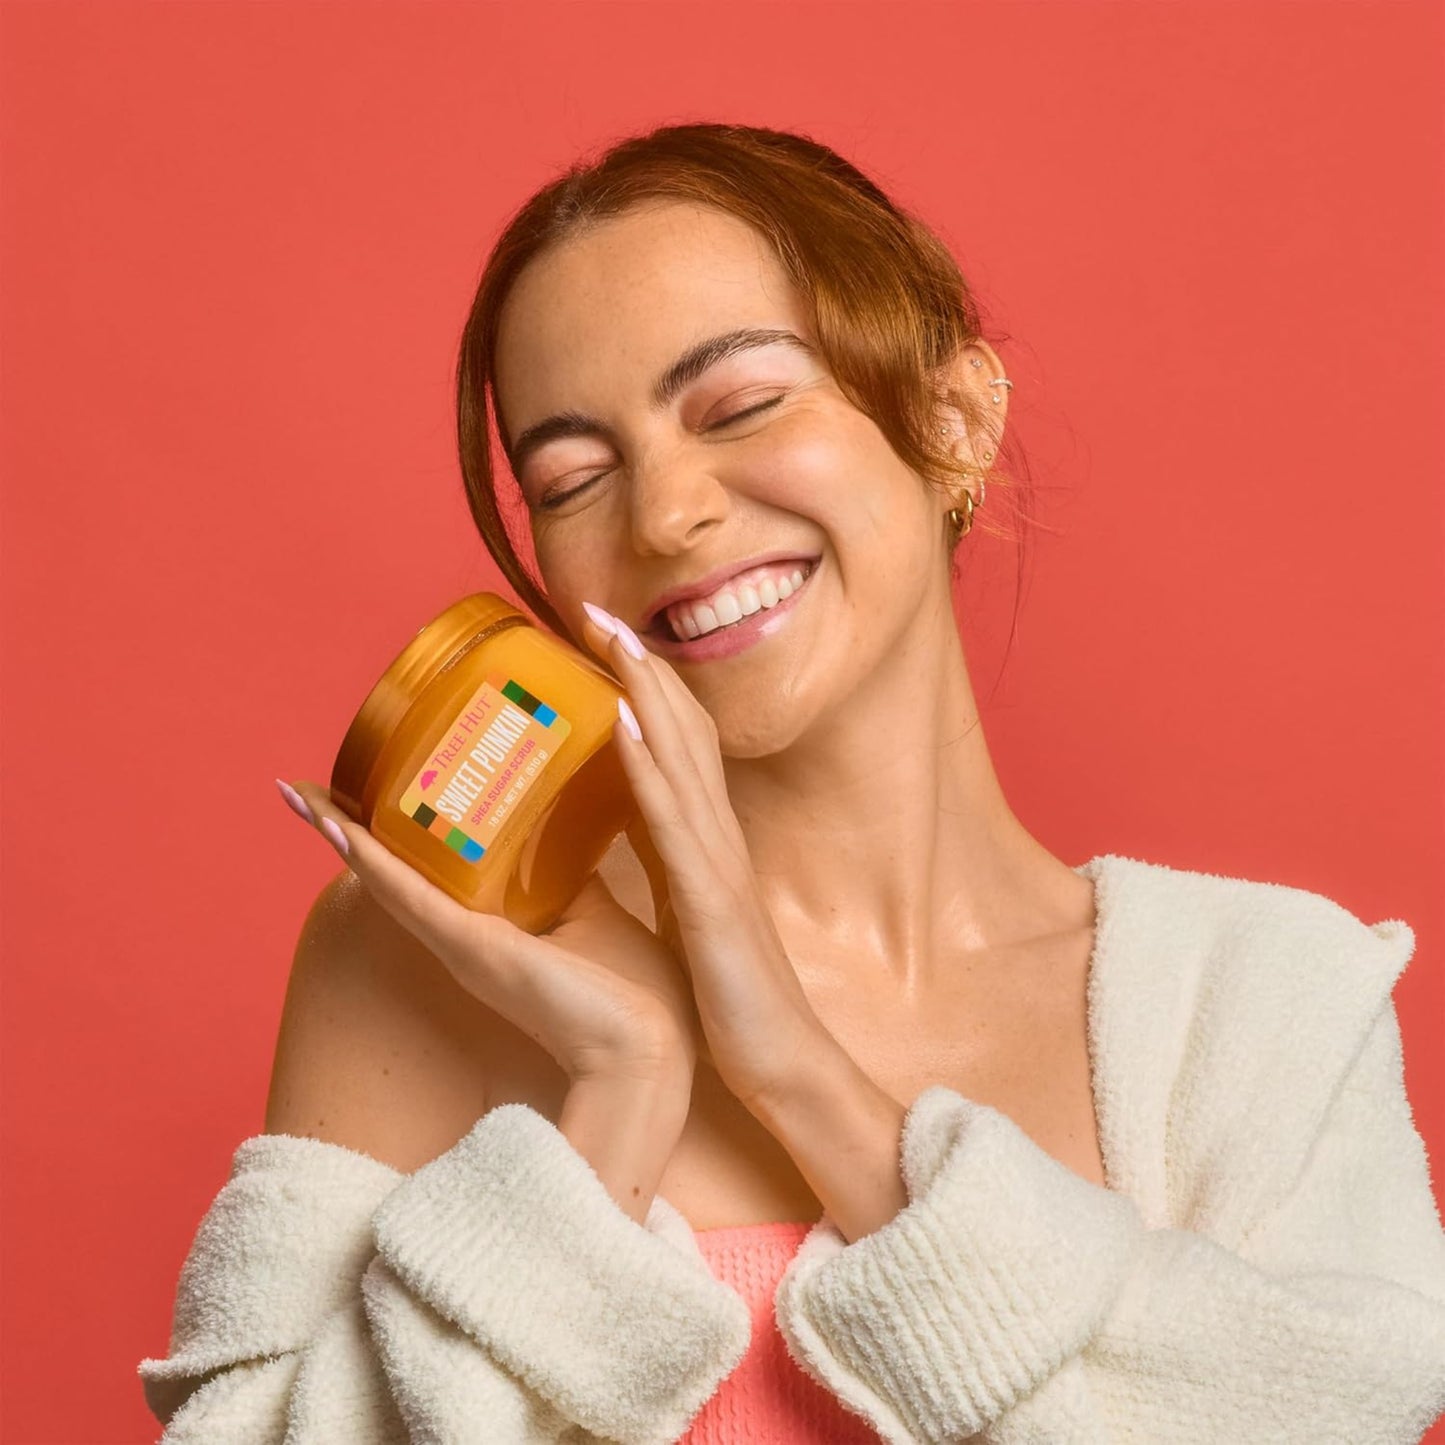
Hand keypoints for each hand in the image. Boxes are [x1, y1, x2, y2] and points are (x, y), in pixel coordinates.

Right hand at [275, 778, 699, 1091]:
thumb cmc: (632, 992)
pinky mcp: (465, 948)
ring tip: (299, 791)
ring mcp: (459, 941)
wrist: (642, 1050)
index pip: (437, 866)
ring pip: (387, 877)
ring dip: (343, 833)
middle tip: (311, 786)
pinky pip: (403, 893)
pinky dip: (367, 857)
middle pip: (400, 871)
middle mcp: (466, 934)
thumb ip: (574, 878)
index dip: (402, 831)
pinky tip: (329, 822)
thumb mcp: (598, 915)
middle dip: (356, 829)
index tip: (369, 790)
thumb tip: (575, 830)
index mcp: (498, 924)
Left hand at [578, 604, 829, 1115]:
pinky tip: (623, 723)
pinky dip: (649, 765)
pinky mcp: (711, 900)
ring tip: (608, 636)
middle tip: (595, 608)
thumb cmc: (731, 995)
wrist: (781, 1060)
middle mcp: (716, 836)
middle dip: (642, 665)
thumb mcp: (688, 913)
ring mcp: (718, 863)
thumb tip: (613, 832)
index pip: (677, 745)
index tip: (602, 642)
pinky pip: (673, 820)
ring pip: (682, 757)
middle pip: (683, 730)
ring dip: (647, 691)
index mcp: (705, 842)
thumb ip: (662, 866)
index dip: (645, 688)